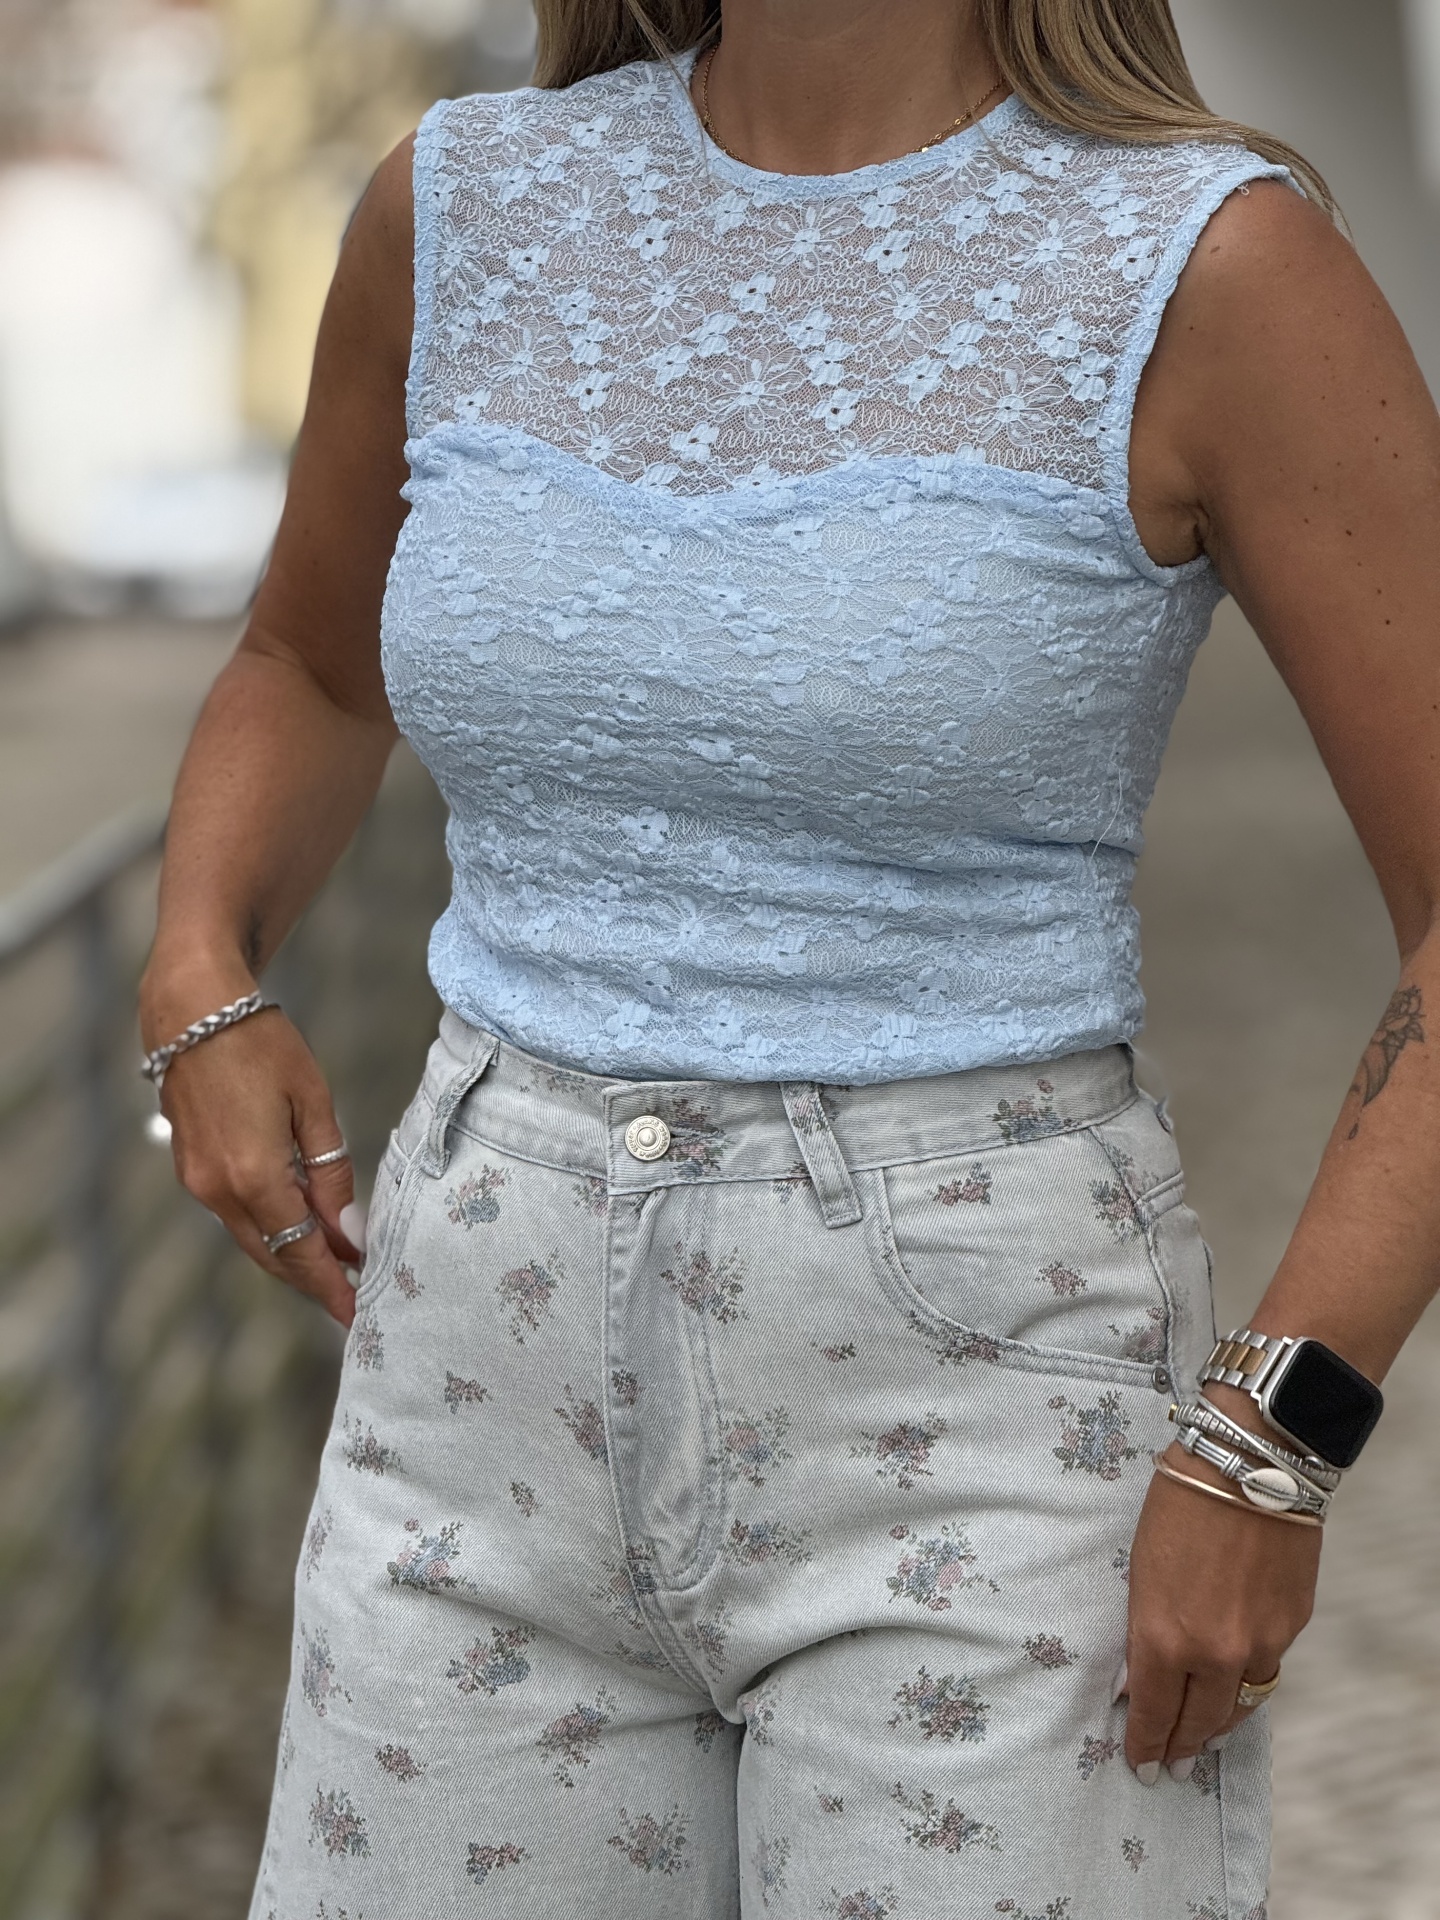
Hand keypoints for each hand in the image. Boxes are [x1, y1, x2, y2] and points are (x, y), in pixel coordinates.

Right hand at [156, 1003, 362, 1326]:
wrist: (193, 1010)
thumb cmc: (261, 1045)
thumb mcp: (313, 1104)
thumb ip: (330, 1171)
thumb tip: (347, 1228)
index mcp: (254, 1178)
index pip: (301, 1252)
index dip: (331, 1287)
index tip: (358, 1315)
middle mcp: (219, 1191)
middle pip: (273, 1255)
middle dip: (314, 1279)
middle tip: (354, 1295)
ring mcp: (199, 1182)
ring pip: (252, 1237)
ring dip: (292, 1252)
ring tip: (337, 1260)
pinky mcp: (190, 1168)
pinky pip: (236, 1214)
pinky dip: (269, 1227)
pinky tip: (301, 1222)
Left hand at [1119, 1436, 1321, 1779]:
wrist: (1247, 1465)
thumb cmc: (1178, 1504)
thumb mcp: (1142, 1569)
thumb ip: (1147, 1629)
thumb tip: (1144, 1674)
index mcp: (1166, 1637)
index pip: (1154, 1712)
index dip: (1146, 1743)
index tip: (1139, 1764)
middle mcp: (1216, 1653)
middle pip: (1200, 1722)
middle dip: (1181, 1747)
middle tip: (1170, 1765)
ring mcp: (1261, 1642)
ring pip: (1241, 1704)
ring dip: (1219, 1724)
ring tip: (1203, 1738)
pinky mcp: (1293, 1626)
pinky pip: (1268, 1669)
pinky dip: (1249, 1682)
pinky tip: (1237, 1685)